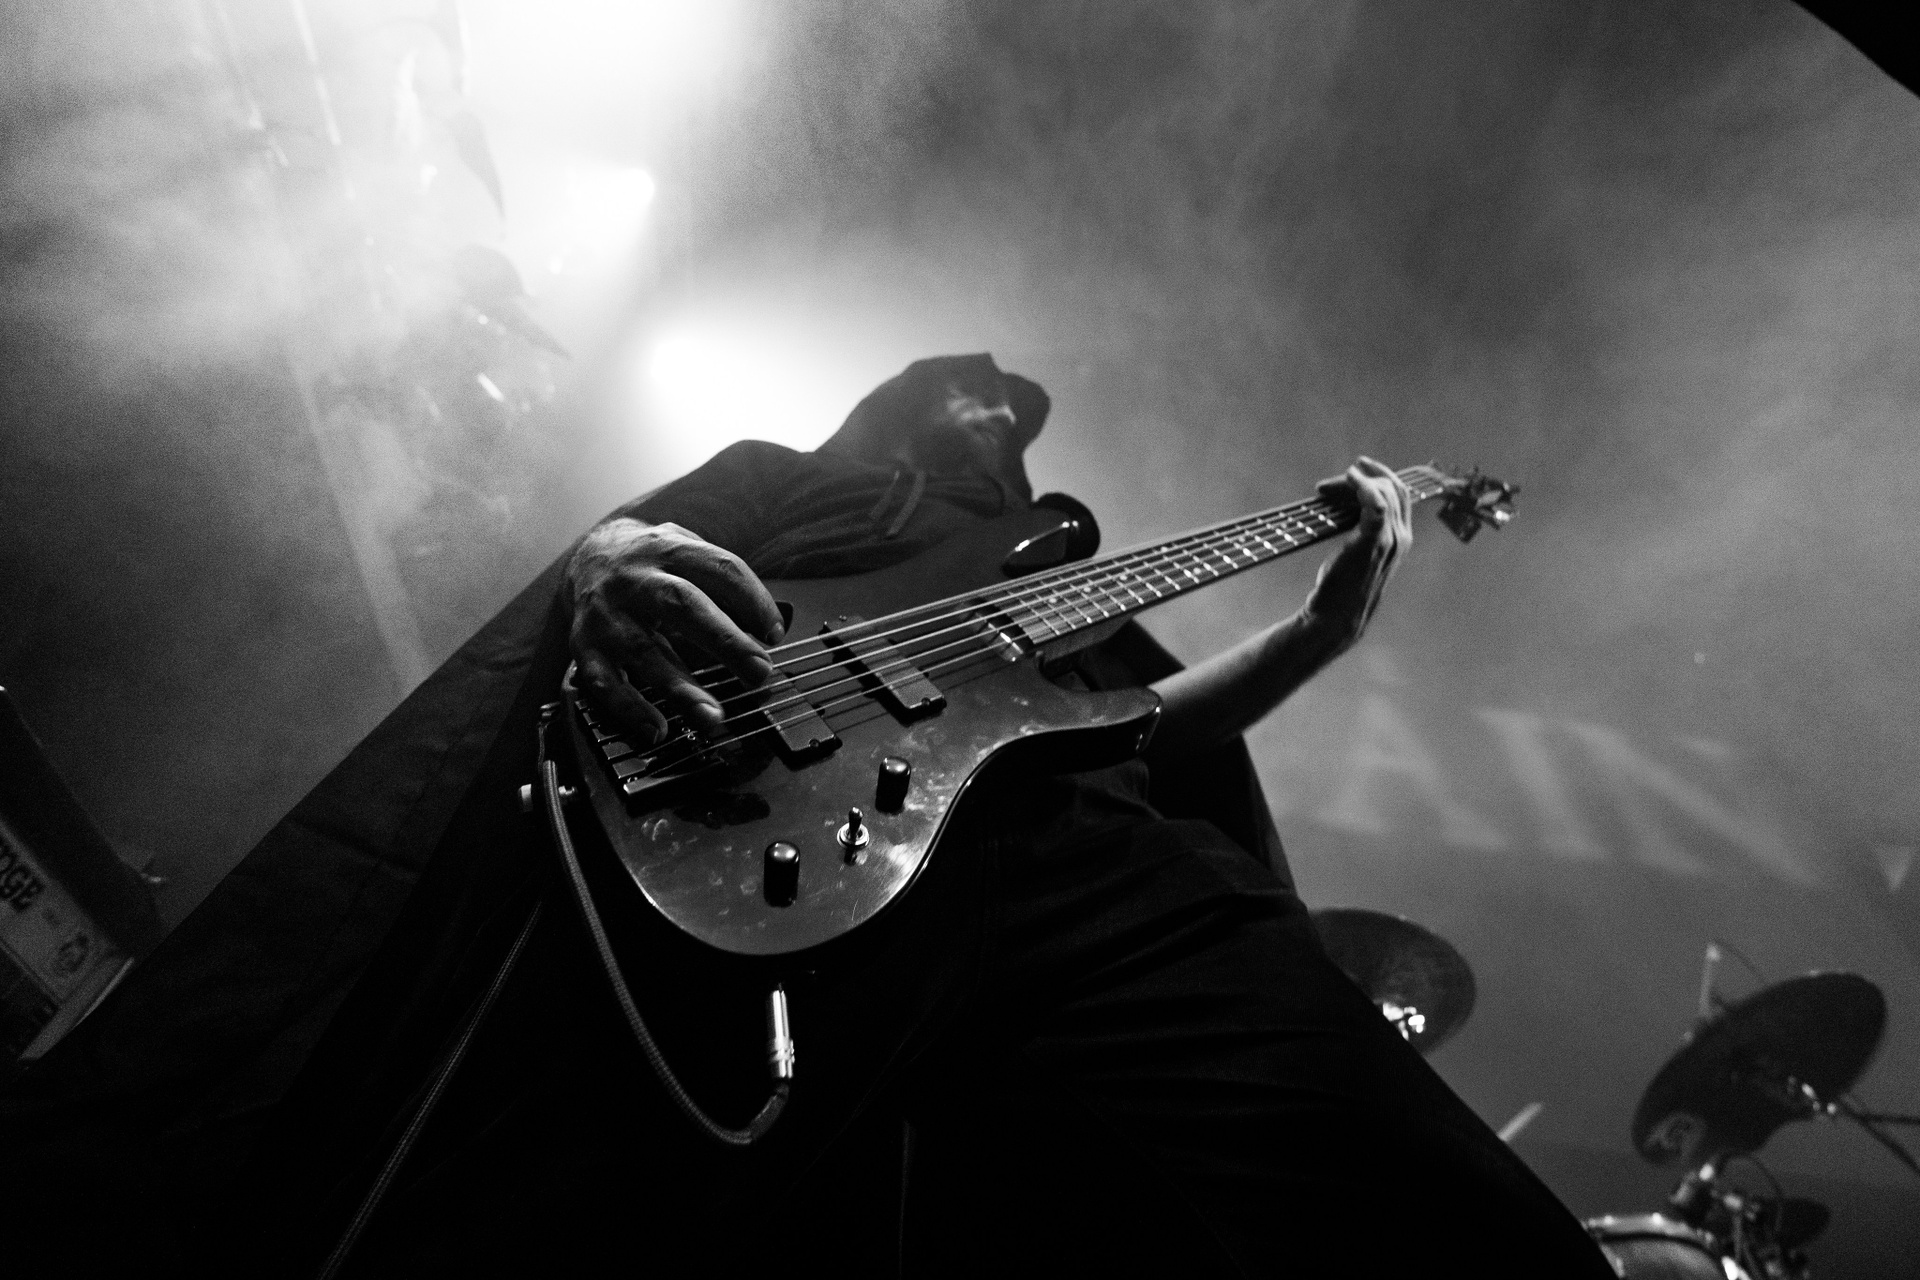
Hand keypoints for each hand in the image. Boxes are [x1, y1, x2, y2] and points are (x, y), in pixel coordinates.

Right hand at [566, 518, 785, 743]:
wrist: (590, 555)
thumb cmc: (655, 565)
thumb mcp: (688, 553)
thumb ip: (725, 587)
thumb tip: (768, 635)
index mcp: (670, 549)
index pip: (719, 569)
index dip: (753, 600)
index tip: (774, 634)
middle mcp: (634, 578)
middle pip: (682, 606)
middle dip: (725, 642)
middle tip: (759, 673)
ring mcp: (605, 613)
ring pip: (644, 650)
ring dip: (681, 687)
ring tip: (714, 716)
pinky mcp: (582, 645)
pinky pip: (604, 682)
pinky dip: (631, 708)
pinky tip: (658, 729)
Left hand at [1305, 456, 1412, 649]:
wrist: (1335, 618)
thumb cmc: (1341, 591)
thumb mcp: (1357, 559)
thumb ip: (1360, 536)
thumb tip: (1344, 510)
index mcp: (1402, 541)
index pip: (1400, 497)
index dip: (1380, 479)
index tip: (1356, 472)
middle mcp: (1402, 538)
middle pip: (1393, 490)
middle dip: (1366, 477)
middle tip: (1337, 480)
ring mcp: (1390, 540)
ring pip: (1383, 492)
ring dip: (1357, 481)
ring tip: (1331, 484)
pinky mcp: (1372, 541)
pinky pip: (1375, 502)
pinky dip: (1363, 485)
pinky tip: (1349, 480)